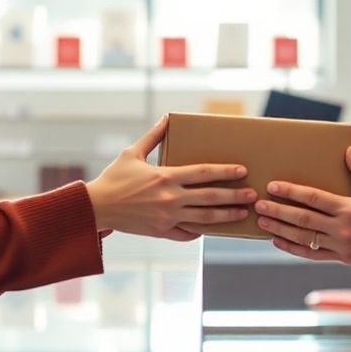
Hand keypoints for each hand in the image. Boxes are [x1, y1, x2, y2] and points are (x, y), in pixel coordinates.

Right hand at [87, 116, 255, 240]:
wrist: (96, 207)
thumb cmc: (113, 178)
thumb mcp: (132, 153)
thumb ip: (153, 136)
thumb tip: (167, 118)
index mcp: (166, 176)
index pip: (203, 173)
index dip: (225, 172)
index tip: (242, 171)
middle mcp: (170, 198)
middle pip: (210, 198)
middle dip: (235, 196)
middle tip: (254, 195)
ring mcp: (167, 217)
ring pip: (204, 218)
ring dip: (226, 216)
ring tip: (243, 213)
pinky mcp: (161, 232)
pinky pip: (187, 234)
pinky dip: (200, 231)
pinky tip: (212, 228)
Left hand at [254, 146, 350, 266]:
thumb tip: (347, 151)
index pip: (314, 198)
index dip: (291, 192)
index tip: (273, 186)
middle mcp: (343, 229)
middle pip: (302, 219)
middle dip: (278, 211)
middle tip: (257, 204)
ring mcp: (341, 246)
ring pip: (304, 238)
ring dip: (280, 229)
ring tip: (262, 222)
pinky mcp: (342, 258)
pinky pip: (312, 255)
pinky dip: (293, 248)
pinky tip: (278, 241)